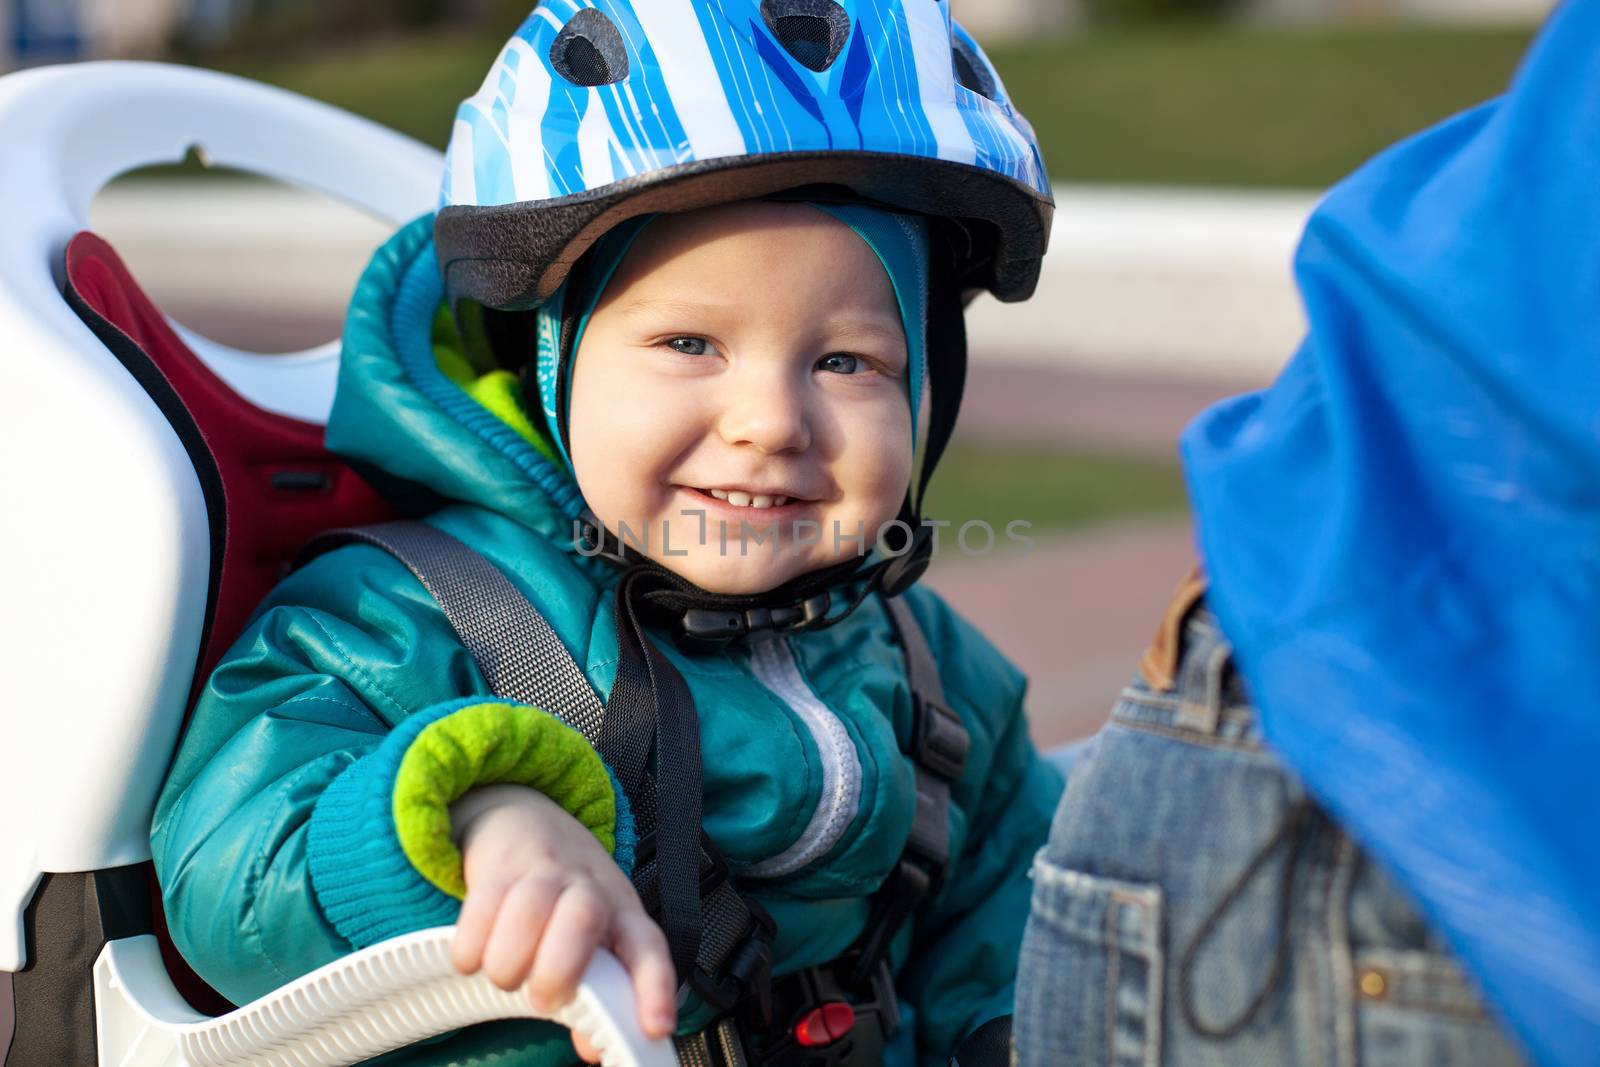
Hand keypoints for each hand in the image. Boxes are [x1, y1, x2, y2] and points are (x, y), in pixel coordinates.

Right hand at [449, 787, 675, 1062]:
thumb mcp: (596, 936)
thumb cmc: (567, 896)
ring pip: (530, 908)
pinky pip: (482, 904)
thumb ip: (597, 991)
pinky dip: (471, 944)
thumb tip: (592, 1048)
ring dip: (511, 958)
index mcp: (622, 912)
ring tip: (505, 979)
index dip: (655, 987)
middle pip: (583, 916)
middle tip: (543, 999)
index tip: (656, 1027)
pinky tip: (472, 960)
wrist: (524, 818)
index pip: (649, 947)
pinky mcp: (498, 868)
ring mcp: (544, 872)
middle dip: (560, 966)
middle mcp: (589, 888)